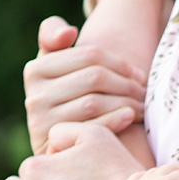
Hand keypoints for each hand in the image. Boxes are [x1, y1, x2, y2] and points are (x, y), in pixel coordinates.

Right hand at [23, 17, 145, 153]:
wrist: (58, 142)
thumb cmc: (66, 96)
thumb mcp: (55, 64)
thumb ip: (53, 37)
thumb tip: (69, 33)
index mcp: (35, 69)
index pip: (89, 55)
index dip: (121, 63)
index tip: (139, 73)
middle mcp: (33, 95)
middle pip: (94, 77)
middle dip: (127, 83)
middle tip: (145, 91)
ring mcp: (41, 122)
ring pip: (94, 102)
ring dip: (126, 102)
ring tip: (142, 105)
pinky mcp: (52, 145)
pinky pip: (91, 127)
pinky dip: (115, 120)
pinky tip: (130, 117)